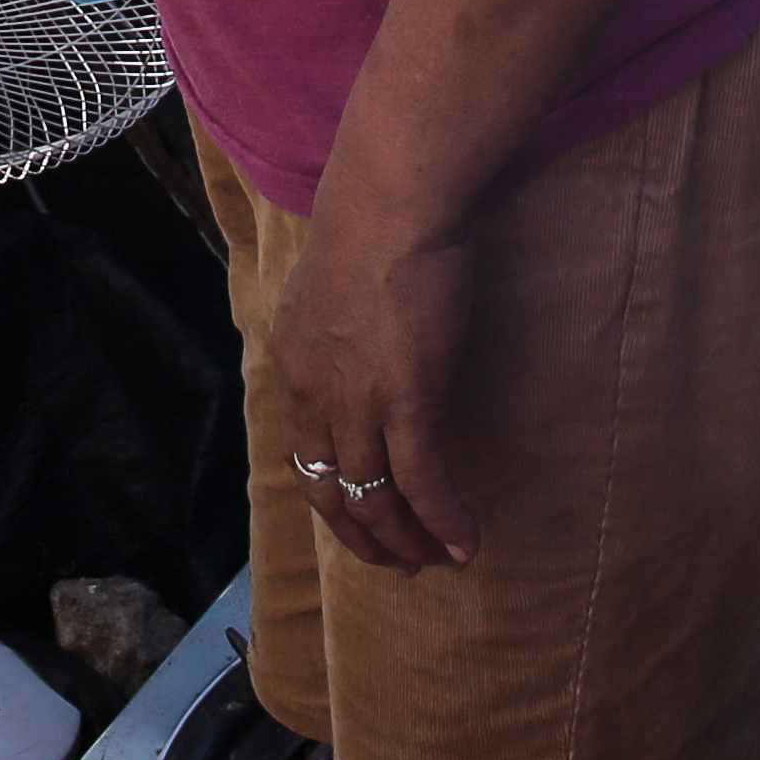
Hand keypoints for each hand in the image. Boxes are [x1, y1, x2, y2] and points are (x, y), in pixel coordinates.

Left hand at [260, 194, 484, 574]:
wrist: (391, 197)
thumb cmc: (372, 217)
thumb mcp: (331, 278)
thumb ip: (337, 320)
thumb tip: (362, 331)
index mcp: (293, 363)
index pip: (302, 453)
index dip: (332, 493)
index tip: (360, 514)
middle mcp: (314, 392)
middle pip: (329, 490)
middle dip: (362, 534)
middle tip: (397, 559)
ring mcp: (358, 400)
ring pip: (373, 498)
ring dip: (406, 540)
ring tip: (437, 562)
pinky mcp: (406, 399)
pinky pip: (421, 482)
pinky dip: (442, 521)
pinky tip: (466, 544)